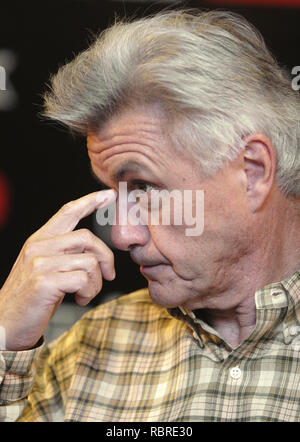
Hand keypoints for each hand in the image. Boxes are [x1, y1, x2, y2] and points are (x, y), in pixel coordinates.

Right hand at [0, 190, 116, 350]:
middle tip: (107, 276)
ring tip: (85, 293)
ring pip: (89, 261)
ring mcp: (40, 263)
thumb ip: (64, 254)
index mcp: (39, 240)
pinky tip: (79, 299)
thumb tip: (95, 252)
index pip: (67, 212)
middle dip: (105, 258)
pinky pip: (83, 279)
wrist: (5, 325)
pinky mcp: (44, 282)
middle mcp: (38, 247)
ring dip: (96, 282)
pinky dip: (89, 292)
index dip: (90, 201)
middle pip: (87, 237)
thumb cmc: (31, 298)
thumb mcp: (46, 268)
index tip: (110, 195)